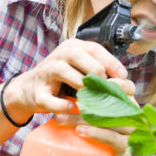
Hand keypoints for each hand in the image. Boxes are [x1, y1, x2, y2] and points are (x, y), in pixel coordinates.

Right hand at [3, 39, 127, 121]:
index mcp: (74, 48)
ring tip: (91, 95)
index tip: (123, 76)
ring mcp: (45, 72)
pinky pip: (48, 98)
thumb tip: (125, 82)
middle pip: (77, 55)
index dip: (110, 61)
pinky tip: (72, 108)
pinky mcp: (36, 92)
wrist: (29, 91)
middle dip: (94, 70)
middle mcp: (59, 55)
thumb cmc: (64, 80)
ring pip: (61, 70)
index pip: (94, 48)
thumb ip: (100, 71)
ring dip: (79, 83)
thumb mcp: (82, 70)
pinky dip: (61, 104)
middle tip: (106, 85)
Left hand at [53, 77, 137, 155]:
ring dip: (82, 118)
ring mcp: (130, 130)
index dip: (113, 82)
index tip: (90, 78)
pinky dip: (96, 133)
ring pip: (108, 120)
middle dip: (89, 98)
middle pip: (115, 102)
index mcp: (128, 101)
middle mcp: (132, 114)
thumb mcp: (96, 109)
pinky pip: (112, 138)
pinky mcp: (125, 145)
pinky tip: (80, 131)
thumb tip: (64, 79)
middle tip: (65, 98)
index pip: (127, 87)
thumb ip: (90, 95)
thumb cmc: (98, 128)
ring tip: (60, 118)